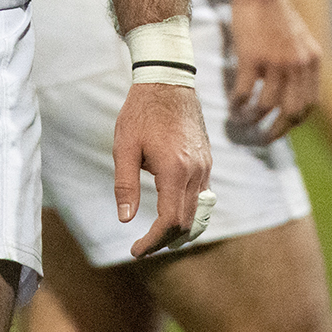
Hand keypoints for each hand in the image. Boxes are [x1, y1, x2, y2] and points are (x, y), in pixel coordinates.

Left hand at [112, 81, 212, 258]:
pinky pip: (202, 196)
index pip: (170, 222)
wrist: (168, 81)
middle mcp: (196, 172)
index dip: (153, 242)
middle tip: (142, 247)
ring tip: (156, 236)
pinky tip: (170, 211)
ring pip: (198, 212)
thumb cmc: (141, 112)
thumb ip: (125, 185)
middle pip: (187, 223)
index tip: (136, 250)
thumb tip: (125, 219)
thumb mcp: (124, 147)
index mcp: (174, 170)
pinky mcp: (206, 160)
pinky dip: (188, 212)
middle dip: (165, 241)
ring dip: (178, 229)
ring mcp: (205, 166)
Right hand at [226, 0, 320, 143]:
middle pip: (292, 111)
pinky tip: (233, 107)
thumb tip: (290, 94)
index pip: (309, 103)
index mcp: (312, 62)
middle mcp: (298, 65)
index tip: (281, 128)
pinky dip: (238, 103)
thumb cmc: (276, 15)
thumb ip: (299, 66)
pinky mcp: (252, 57)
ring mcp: (276, 62)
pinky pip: (245, 91)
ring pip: (266, 104)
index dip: (295, 121)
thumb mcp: (300, 41)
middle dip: (276, 130)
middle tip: (263, 139)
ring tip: (242, 122)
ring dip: (253, 118)